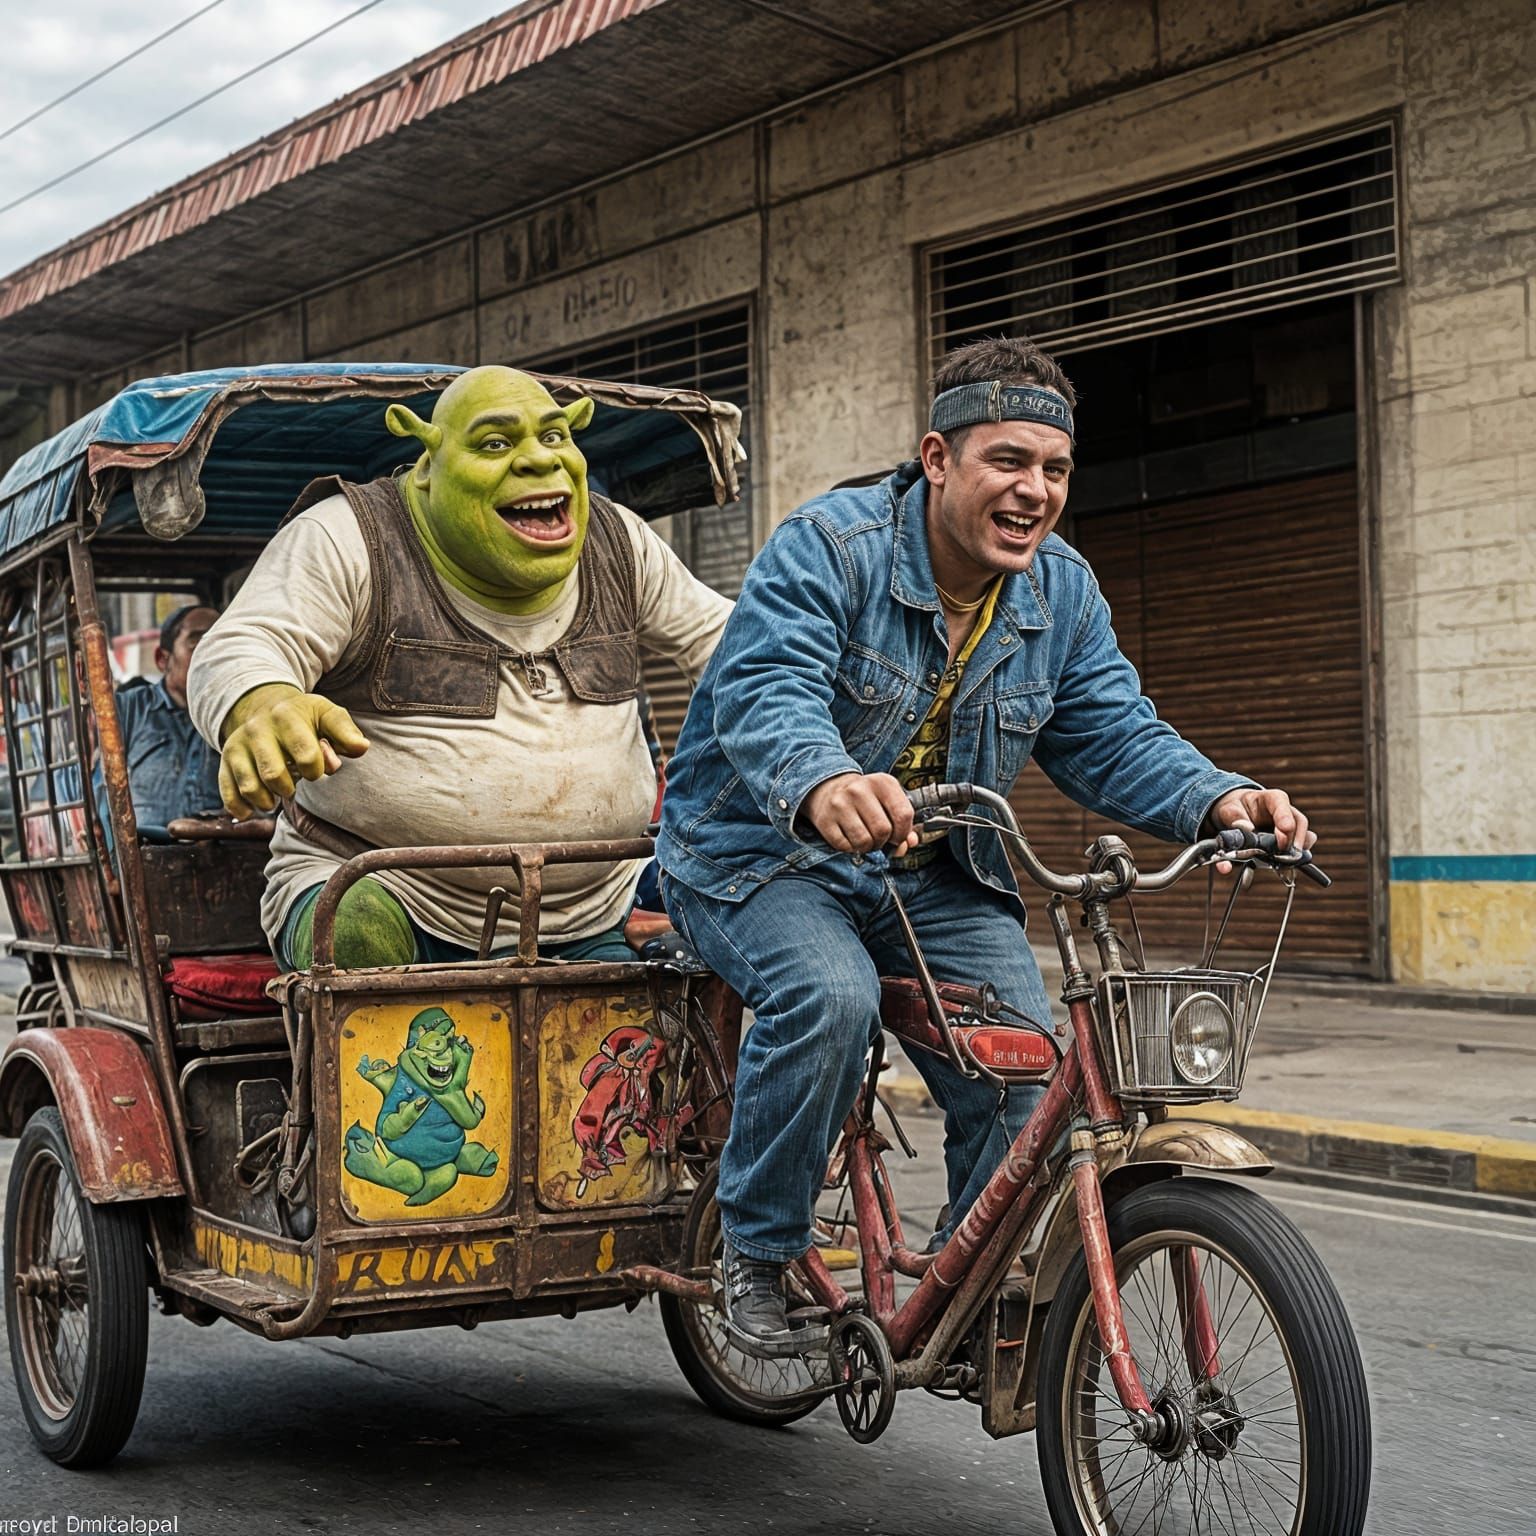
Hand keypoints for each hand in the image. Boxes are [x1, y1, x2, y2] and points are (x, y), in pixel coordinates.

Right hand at [218, 683, 368, 818]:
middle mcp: (257, 729)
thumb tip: (361, 748)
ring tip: (280, 791)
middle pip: (274, 775)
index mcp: (286, 716)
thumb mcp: (327, 715)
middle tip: (297, 781)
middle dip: (291, 787)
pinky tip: (254, 810)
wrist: (263, 705)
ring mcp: (238, 745)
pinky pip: (228, 793)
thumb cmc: (304, 717)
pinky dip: (241, 808)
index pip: (305, 755)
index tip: (318, 767)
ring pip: (250, 787)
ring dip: (269, 800)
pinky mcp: (225, 760)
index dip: (317, 769)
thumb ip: (345, 732)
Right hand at [802, 772, 916, 854]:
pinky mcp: (825, 820)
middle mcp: (859, 790)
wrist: (828, 788)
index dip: (904, 833)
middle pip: (883, 830)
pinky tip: (850, 837)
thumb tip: (910, 842)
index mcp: (882, 782)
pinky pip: (845, 846)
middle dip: (884, 842)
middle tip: (878, 838)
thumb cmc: (864, 799)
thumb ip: (903, 821)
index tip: (898, 836)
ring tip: (865, 838)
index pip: (903, 815)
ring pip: (864, 841)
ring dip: (867, 847)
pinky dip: (850, 848)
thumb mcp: (887, 801)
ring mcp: (840, 804)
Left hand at [1208, 787, 1314, 872]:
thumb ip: (1236, 817)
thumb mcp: (1229, 809)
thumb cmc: (1235, 808)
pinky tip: (1285, 866)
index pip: (1283, 804)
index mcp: (1272, 799)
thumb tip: (1246, 828)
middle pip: (1299, 823)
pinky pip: (1300, 849)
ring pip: (1304, 837)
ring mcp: (1291, 827)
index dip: (1285, 819)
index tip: (1283, 834)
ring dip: (1297, 851)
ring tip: (1286, 862)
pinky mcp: (1290, 841)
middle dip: (1294, 840)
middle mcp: (1286, 811)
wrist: (1235, 815)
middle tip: (1284, 854)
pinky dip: (1296, 859)